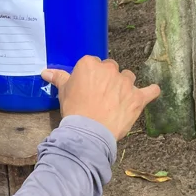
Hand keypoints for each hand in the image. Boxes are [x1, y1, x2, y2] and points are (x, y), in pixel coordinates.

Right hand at [42, 56, 160, 140]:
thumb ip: (58, 78)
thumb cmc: (74, 110)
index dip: (92, 76)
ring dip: (125, 86)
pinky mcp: (137, 97)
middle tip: (102, 95)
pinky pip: (150, 90)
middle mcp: (109, 69)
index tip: (89, 87)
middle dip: (108, 80)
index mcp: (90, 64)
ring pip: (128, 77)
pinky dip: (150, 92)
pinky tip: (149, 92)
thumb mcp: (64, 92)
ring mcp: (125, 83)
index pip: (94, 64)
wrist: (88, 131)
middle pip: (112, 69)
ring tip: (118, 100)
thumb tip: (45, 72)